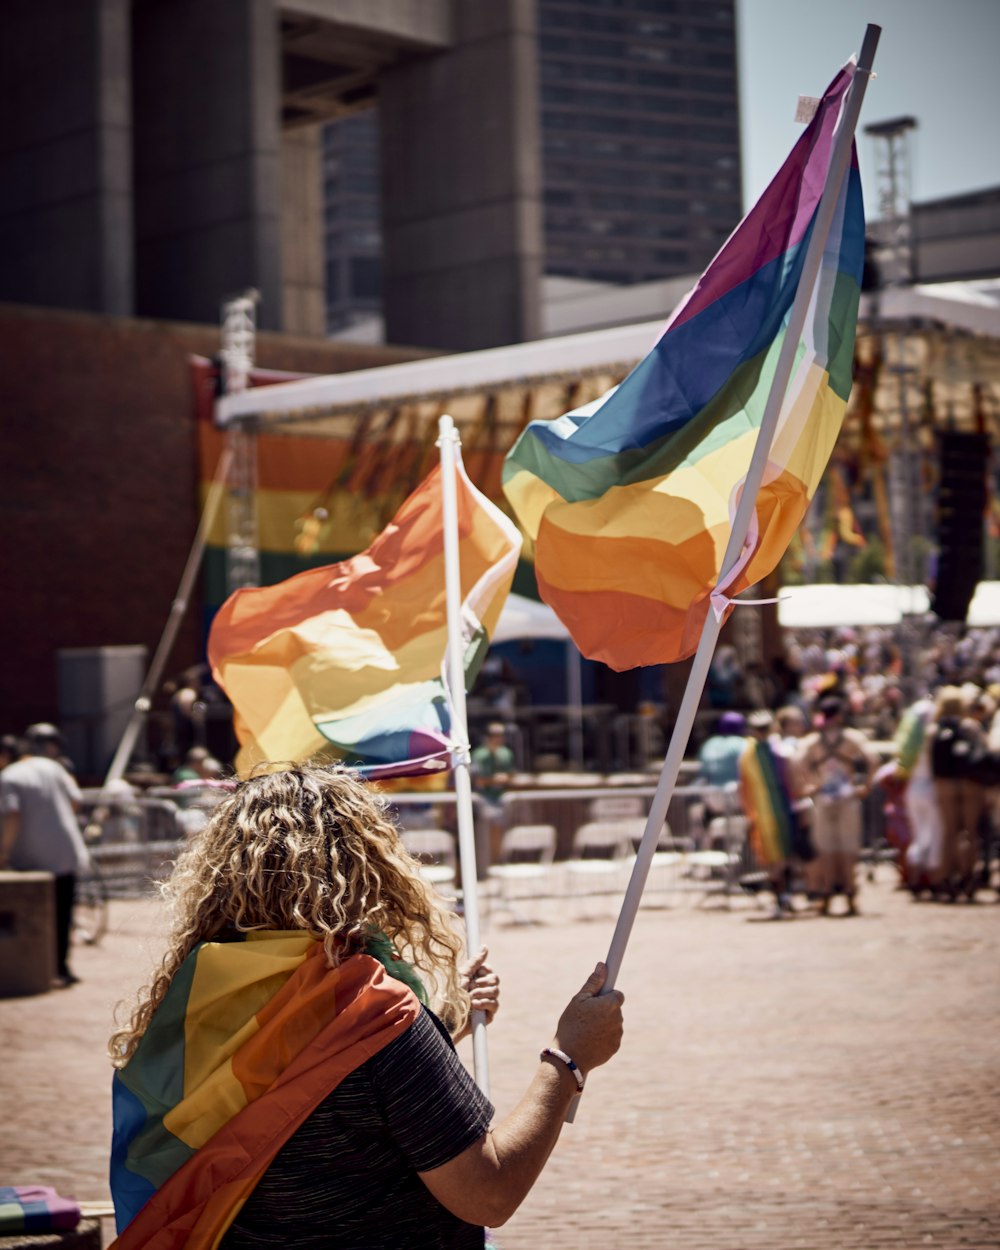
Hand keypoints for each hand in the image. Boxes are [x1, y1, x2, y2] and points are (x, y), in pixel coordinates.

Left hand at [452, 947, 499, 1041]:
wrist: (447, 1016)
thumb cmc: (451, 995)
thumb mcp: (463, 975)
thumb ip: (475, 961)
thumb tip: (485, 946)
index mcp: (475, 979)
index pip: (489, 970)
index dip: (484, 970)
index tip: (475, 974)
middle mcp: (481, 989)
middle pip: (495, 979)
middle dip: (483, 982)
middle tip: (470, 987)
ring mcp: (486, 1002)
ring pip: (496, 991)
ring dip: (482, 993)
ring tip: (470, 997)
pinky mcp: (488, 1014)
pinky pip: (495, 1004)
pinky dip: (484, 1003)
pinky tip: (474, 1005)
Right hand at [552, 962, 623, 1076]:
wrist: (570, 1056)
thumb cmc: (572, 1025)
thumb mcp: (578, 1000)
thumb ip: (593, 983)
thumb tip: (602, 966)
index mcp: (610, 1005)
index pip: (618, 994)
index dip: (607, 995)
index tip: (600, 997)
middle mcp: (618, 1019)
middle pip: (615, 1009)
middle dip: (604, 1009)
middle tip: (587, 1014)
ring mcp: (617, 1035)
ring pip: (613, 1023)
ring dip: (604, 1023)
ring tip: (586, 1028)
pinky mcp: (615, 1048)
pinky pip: (611, 1037)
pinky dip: (604, 1036)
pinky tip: (590, 1039)